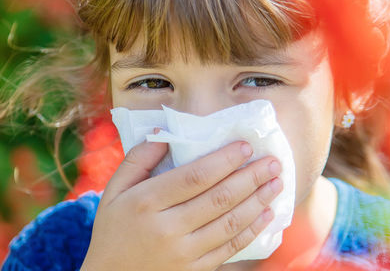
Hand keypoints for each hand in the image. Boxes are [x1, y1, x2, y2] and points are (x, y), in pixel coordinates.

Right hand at [80, 130, 283, 270]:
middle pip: (219, 198)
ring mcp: (183, 253)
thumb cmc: (113, 229)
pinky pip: (229, 248)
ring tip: (276, 183)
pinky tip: (266, 214)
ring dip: (258, 201)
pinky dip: (251, 230)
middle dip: (251, 177)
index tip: (245, 146)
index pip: (194, 177)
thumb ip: (137, 159)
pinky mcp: (194, 270)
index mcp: (146, 203)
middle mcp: (167, 228)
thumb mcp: (113, 191)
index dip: (224, 160)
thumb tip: (164, 132)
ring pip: (230, 223)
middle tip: (273, 161)